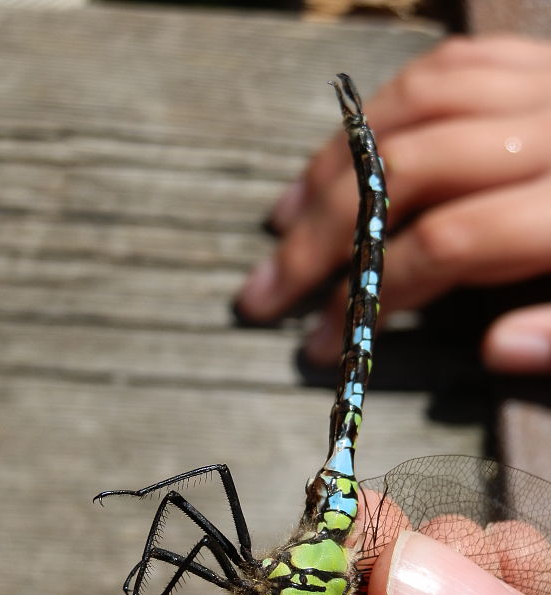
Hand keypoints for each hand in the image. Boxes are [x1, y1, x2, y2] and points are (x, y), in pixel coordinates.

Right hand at [235, 36, 550, 373]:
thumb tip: (492, 347)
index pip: (447, 244)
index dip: (376, 296)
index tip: (323, 342)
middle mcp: (548, 130)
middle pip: (405, 174)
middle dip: (321, 238)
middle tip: (262, 292)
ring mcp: (541, 83)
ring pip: (408, 112)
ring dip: (331, 170)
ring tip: (279, 220)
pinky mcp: (536, 58)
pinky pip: (441, 69)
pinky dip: (379, 110)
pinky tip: (342, 152)